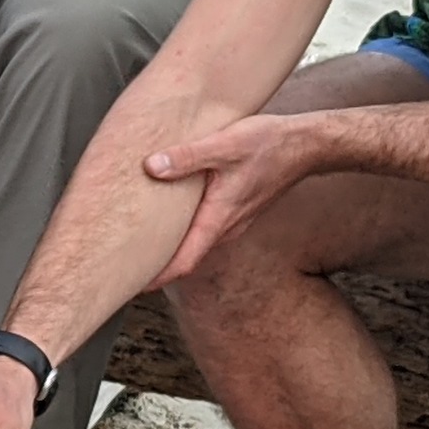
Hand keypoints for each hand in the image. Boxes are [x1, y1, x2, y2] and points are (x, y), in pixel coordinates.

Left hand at [139, 109, 326, 283]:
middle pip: (186, 258)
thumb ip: (187, 157)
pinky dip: (186, 232)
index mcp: (219, 218)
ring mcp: (233, 221)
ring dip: (172, 248)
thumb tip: (151, 167)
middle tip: (124, 267)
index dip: (157, 278)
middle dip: (157, 265)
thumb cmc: (267, 144)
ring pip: (196, 244)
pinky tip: (170, 220)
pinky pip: (205, 230)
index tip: (130, 285)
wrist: (305, 145)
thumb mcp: (224, 145)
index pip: (184, 262)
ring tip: (140, 246)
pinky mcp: (236, 211)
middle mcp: (226, 227)